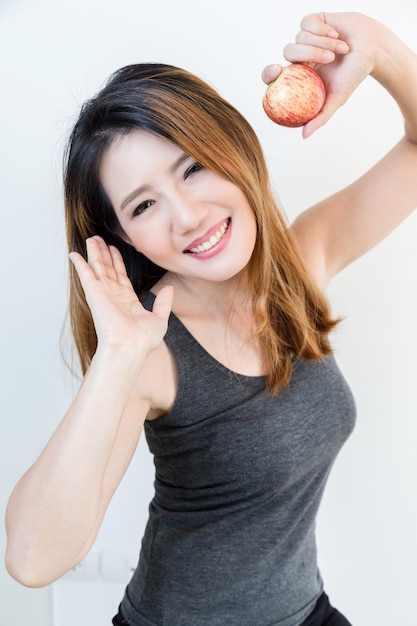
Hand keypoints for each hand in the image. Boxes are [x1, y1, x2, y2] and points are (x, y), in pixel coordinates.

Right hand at [69, 236, 172, 354]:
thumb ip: (163, 303)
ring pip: (98, 267)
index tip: (114, 249)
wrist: (130, 347)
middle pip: (107, 269)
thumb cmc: (143, 340)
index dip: (117, 262)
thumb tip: (170, 289)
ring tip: (91, 238)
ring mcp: (103, 294)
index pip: (121, 276)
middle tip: (99, 238)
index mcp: (128, 301)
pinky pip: (86, 275)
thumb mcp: (159, 319)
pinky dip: (79, 264)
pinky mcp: (94, 294)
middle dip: (104, 253)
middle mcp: (114, 296)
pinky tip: (74, 254)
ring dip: (94, 253)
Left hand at [262, 12, 383, 136]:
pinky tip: (337, 36)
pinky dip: (324, 31)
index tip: (276, 71)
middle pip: (288, 52)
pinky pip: (308, 24)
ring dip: (323, 45)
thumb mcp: (337, 98)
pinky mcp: (313, 22)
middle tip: (323, 60)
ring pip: (300, 37)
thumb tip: (304, 135)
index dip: (268, 73)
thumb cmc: (353, 75)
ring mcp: (305, 38)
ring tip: (341, 51)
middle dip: (308, 55)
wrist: (372, 49)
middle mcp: (299, 57)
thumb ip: (320, 116)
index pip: (273, 75)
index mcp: (298, 76)